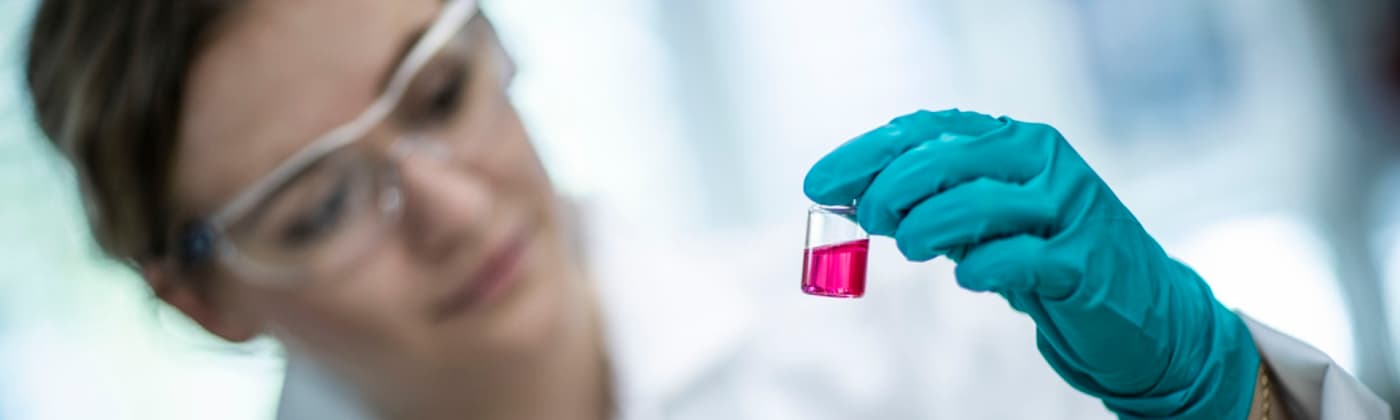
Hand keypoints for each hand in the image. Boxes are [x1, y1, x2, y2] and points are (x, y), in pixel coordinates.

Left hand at [804, 109, 1259, 418]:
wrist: (1143, 316)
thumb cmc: (1049, 261)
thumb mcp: (984, 224)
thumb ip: (931, 206)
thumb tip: (853, 200)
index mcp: (1016, 142)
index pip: (929, 130)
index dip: (868, 153)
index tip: (818, 182)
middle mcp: (1044, 163)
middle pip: (949, 159)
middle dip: (892, 188)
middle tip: (867, 219)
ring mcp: (1070, 210)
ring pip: (981, 201)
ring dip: (928, 224)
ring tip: (907, 246)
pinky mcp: (1086, 264)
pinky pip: (1021, 258)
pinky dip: (983, 266)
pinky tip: (967, 277)